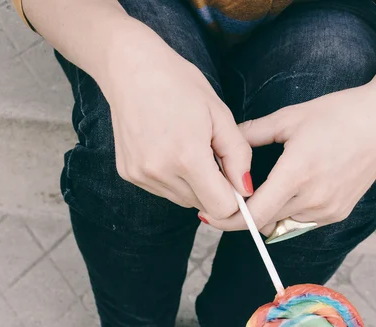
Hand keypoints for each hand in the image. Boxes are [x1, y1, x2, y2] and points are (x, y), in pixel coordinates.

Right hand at [100, 20, 251, 216]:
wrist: (130, 68)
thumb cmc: (179, 84)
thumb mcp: (220, 114)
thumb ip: (238, 156)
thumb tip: (246, 190)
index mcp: (187, 157)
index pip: (221, 208)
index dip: (234, 198)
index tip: (235, 180)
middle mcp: (160, 172)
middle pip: (203, 207)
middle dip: (214, 189)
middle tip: (210, 155)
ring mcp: (142, 175)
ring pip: (183, 201)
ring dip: (194, 185)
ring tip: (188, 149)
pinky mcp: (130, 175)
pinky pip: (164, 191)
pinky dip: (173, 179)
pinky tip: (168, 150)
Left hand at [199, 79, 375, 231]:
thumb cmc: (337, 115)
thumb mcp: (289, 118)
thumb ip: (252, 134)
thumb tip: (221, 145)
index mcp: (297, 173)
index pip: (254, 214)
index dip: (227, 219)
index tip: (209, 215)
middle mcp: (313, 198)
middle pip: (263, 222)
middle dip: (241, 215)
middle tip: (226, 201)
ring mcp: (326, 211)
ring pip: (280, 225)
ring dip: (265, 215)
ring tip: (260, 192)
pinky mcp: (336, 215)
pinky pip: (299, 224)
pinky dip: (286, 214)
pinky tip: (288, 192)